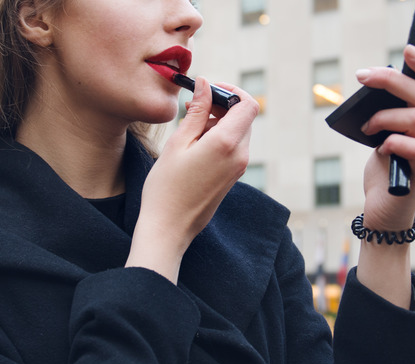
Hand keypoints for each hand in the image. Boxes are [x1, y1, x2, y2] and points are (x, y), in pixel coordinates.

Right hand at [126, 77, 259, 282]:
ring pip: (238, 132)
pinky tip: (194, 144)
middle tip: (194, 107)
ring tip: (189, 127)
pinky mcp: (232, 177)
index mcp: (227, 143)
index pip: (248, 104)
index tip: (210, 90)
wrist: (169, 228)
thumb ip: (197, 112)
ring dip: (219, 122)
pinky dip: (219, 138)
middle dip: (222, 106)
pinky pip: (233, 148)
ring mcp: (238, 168)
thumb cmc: (167, 187)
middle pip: (244, 117)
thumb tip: (206, 85)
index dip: (231, 91)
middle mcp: (240, 155)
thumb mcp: (178, 142)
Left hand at [357, 44, 414, 230]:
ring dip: (386, 116)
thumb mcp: (381, 135)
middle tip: (364, 76)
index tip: (407, 49)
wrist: (382, 210)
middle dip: (393, 81)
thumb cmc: (383, 170)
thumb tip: (372, 89)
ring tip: (366, 126)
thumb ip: (385, 114)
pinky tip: (380, 148)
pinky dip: (394, 142)